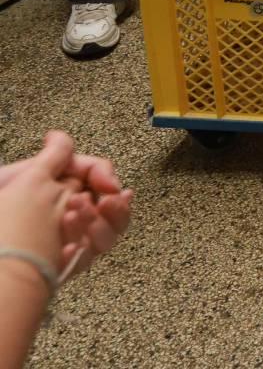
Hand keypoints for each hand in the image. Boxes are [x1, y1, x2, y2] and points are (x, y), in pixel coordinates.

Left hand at [0, 132, 130, 277]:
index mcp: (71, 191)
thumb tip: (58, 135)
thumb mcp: (26, 175)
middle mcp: (77, 215)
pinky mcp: (64, 264)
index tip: (108, 185)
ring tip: (71, 219)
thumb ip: (53, 155)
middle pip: (116, 212)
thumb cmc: (3, 203)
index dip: (109, 181)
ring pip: (107, 237)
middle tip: (96, 203)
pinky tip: (65, 248)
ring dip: (96, 227)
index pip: (105, 183)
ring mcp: (73, 240)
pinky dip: (78, 254)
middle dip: (113, 208)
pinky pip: (84, 261)